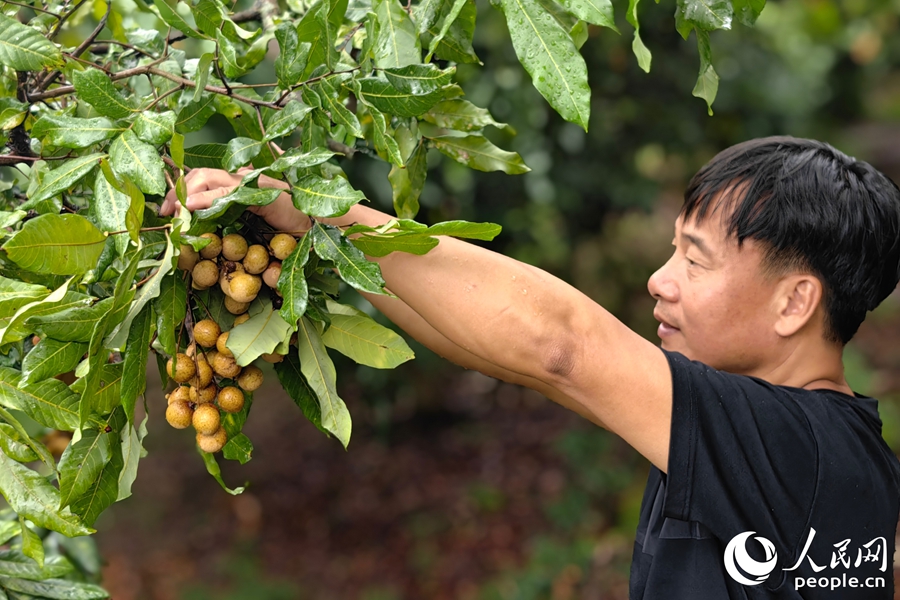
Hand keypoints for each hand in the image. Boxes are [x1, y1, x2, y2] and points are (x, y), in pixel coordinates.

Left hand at [160, 167, 311, 234]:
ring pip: (207, 178)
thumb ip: (231, 217)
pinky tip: (189, 208)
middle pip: (199, 174)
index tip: (166, 209)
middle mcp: (241, 177)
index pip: (202, 178)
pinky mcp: (256, 191)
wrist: (314, 224)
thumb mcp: (252, 222)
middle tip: (163, 211)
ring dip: (185, 194)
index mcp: (238, 182)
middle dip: (176, 191)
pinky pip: (224, 192)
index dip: (181, 190)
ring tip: (172, 211)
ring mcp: (249, 181)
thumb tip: (204, 224)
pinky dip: (203, 199)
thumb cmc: (287, 227)